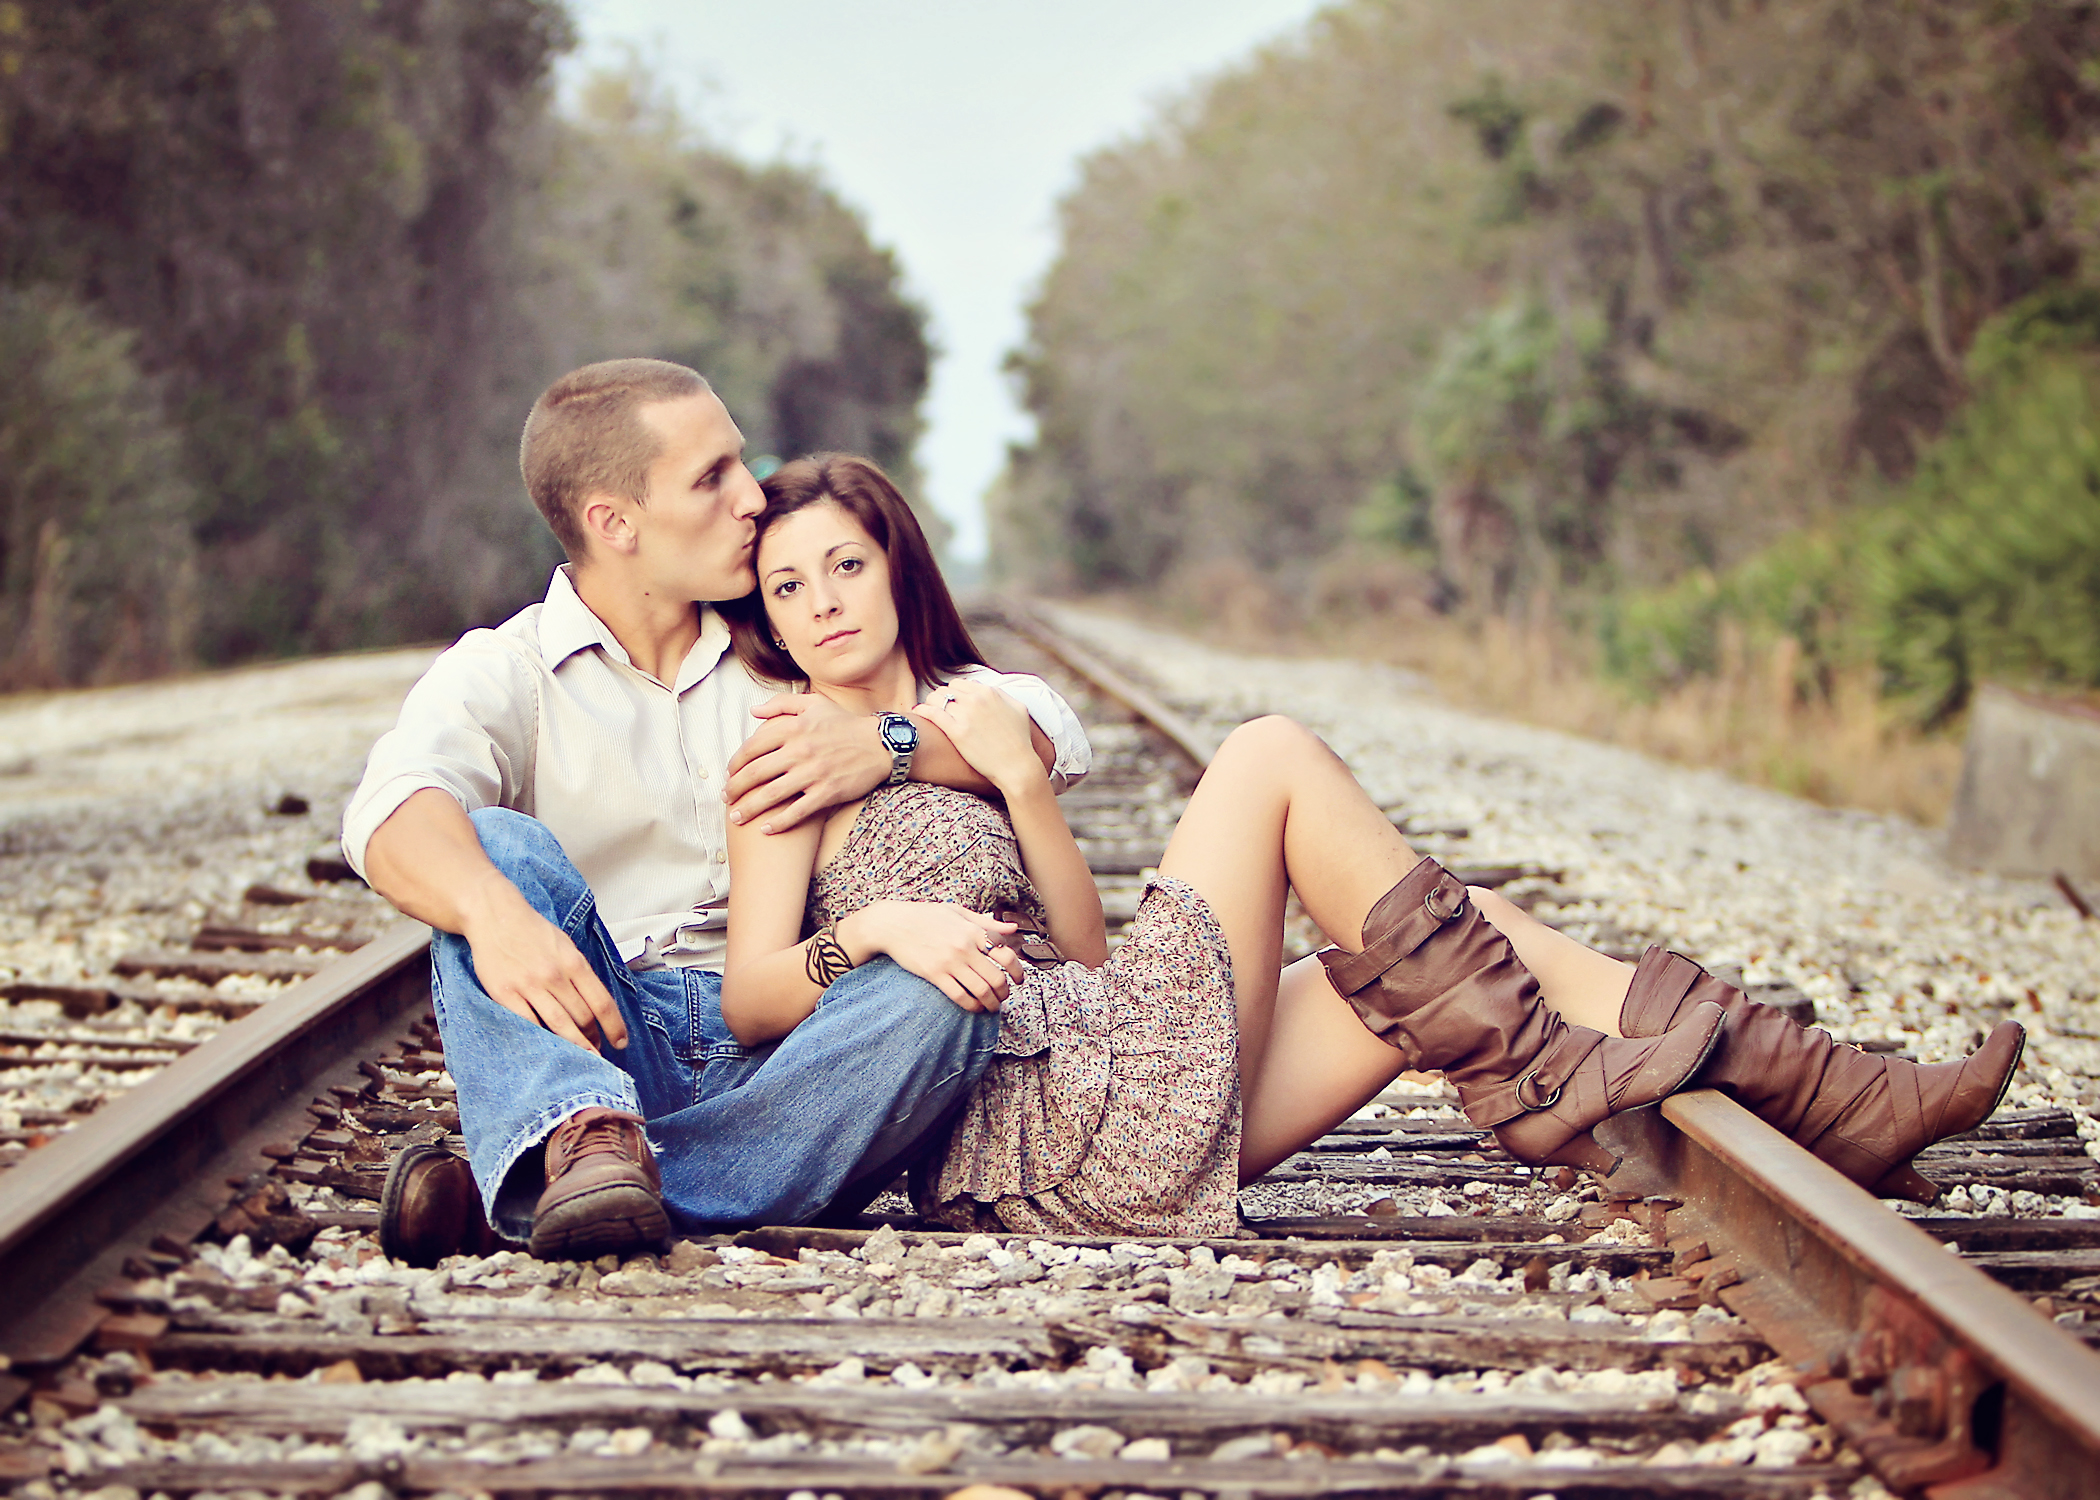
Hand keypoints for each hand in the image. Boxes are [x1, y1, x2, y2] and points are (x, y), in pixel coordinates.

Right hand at [459, 882, 626, 1052]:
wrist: (495, 915)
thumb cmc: (532, 931)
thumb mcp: (566, 945)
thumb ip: (581, 973)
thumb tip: (598, 1005)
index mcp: (574, 962)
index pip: (602, 1003)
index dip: (615, 1028)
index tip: (620, 1042)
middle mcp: (554, 975)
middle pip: (583, 1018)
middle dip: (594, 1040)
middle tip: (597, 1052)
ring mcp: (529, 985)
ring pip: (559, 1026)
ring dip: (575, 1047)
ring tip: (583, 1058)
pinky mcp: (505, 994)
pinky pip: (528, 1024)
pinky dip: (542, 1039)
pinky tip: (549, 1048)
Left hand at [726, 693, 886, 832]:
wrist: (880, 744)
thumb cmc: (845, 723)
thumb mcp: (814, 704)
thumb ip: (782, 704)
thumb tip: (754, 711)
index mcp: (792, 728)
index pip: (752, 748)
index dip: (735, 763)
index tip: (729, 774)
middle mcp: (799, 751)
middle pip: (755, 774)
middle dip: (734, 789)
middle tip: (726, 798)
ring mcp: (812, 773)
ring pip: (771, 795)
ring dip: (749, 809)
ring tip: (736, 817)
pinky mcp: (827, 793)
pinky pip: (796, 812)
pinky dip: (778, 823)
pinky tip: (766, 829)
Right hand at [850, 900, 1024, 1010]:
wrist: (892, 924)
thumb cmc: (925, 916)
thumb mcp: (956, 912)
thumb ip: (984, 922)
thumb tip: (1012, 930)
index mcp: (973, 931)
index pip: (1006, 954)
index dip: (1017, 971)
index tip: (1018, 979)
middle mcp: (965, 947)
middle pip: (996, 978)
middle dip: (1004, 992)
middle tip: (1004, 996)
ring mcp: (949, 962)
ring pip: (981, 990)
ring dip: (991, 1003)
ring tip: (992, 1006)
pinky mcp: (934, 974)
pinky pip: (960, 996)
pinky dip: (972, 1005)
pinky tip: (974, 1007)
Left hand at [915, 681, 1042, 795]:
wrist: (1016, 766)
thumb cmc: (1020, 740)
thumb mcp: (1018, 709)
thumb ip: (1003, 695)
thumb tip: (990, 690)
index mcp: (989, 692)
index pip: (960, 683)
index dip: (953, 693)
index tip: (950, 702)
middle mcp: (976, 700)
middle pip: (946, 689)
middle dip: (940, 697)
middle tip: (938, 708)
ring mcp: (965, 715)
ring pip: (936, 698)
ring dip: (930, 703)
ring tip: (928, 711)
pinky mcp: (957, 732)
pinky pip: (933, 713)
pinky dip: (922, 710)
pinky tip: (917, 712)